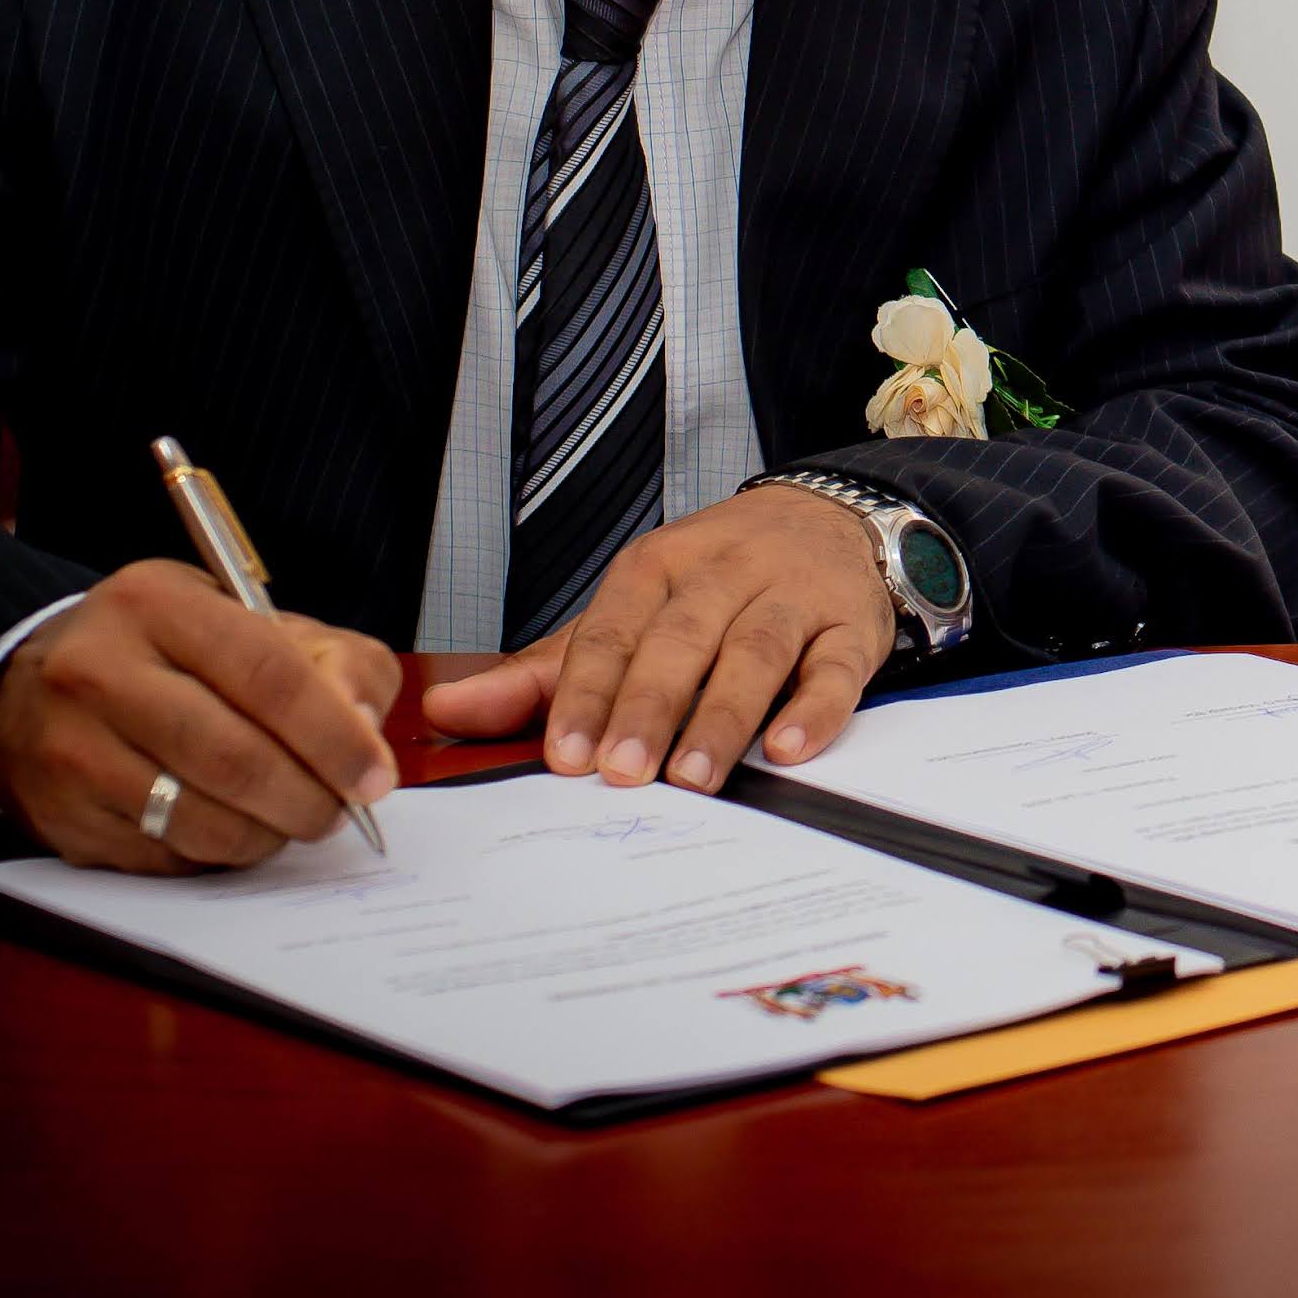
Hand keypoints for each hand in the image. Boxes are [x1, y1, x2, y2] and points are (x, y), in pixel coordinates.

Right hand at [0, 560, 403, 872]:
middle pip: (236, 759)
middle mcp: (98, 671)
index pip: (268, 676)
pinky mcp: (59, 817)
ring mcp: (69, 750)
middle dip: (308, 799)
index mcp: (155, 605)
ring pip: (200, 821)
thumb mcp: (242, 617)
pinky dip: (215, 855)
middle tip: (339, 811)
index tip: (374, 776)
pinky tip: (227, 829)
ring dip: (266, 835)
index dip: (335, 735)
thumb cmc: (162, 650)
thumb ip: (327, 659)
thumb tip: (363, 735)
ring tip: (288, 820)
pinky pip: (163, 857)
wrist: (24, 687)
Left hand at [413, 484, 895, 793]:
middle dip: (650, 705)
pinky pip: (837, 666)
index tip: (565, 754)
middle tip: (623, 772)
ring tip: (695, 776)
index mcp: (657, 566)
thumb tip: (445, 709)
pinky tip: (788, 747)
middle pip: (683, 637)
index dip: (588, 692)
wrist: (832, 521)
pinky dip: (815, 707)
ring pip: (757, 649)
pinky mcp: (852, 625)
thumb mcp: (629, 613)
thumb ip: (544, 671)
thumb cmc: (715, 584)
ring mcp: (794, 594)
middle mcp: (725, 571)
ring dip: (724, 714)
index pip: (614, 629)